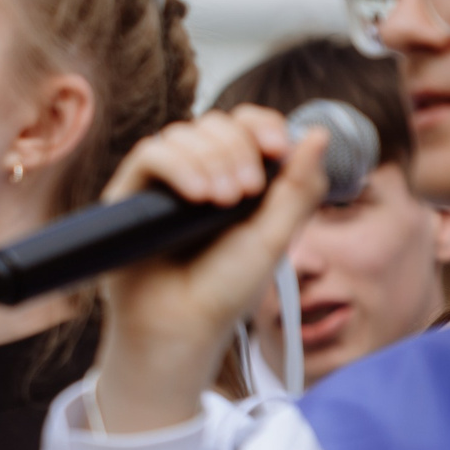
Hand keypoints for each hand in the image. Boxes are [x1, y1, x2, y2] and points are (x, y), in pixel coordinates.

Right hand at [93, 106, 327, 431]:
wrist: (179, 325)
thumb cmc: (224, 291)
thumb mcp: (275, 238)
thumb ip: (298, 187)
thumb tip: (319, 133)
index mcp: (239, 181)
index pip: (249, 127)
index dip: (264, 125)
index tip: (278, 147)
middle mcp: (201, 175)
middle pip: (218, 124)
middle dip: (237, 149)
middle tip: (244, 193)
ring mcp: (164, 183)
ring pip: (185, 134)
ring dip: (211, 159)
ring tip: (220, 202)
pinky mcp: (131, 193)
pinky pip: (152, 153)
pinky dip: (179, 166)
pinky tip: (196, 196)